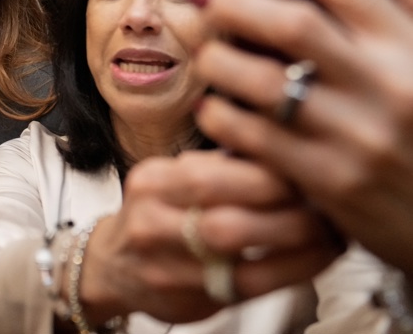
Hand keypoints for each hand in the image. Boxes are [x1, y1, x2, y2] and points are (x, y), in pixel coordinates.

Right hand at [75, 151, 341, 326]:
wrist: (113, 264)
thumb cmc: (157, 212)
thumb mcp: (173, 175)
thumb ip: (219, 164)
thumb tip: (282, 142)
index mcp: (153, 181)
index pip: (211, 175)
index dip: (266, 172)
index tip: (306, 167)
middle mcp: (152, 223)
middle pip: (226, 219)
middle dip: (287, 211)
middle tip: (326, 203)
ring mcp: (167, 267)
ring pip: (240, 257)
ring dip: (296, 243)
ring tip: (329, 231)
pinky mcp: (188, 300)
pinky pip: (249, 286)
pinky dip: (290, 271)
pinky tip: (314, 258)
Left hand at [195, 0, 412, 274]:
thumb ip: (404, 10)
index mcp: (409, 49)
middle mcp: (383, 86)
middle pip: (292, 24)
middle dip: (237, 4)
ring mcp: (353, 135)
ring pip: (258, 79)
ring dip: (217, 60)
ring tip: (207, 54)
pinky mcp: (325, 180)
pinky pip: (250, 136)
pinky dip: (220, 115)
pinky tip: (214, 106)